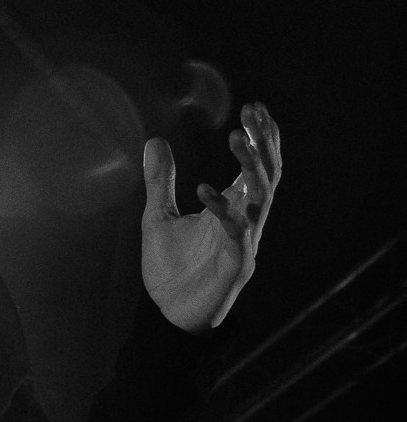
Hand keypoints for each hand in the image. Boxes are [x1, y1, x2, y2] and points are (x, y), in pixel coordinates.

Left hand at [141, 102, 282, 330]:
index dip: (259, 137)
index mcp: (233, 208)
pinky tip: (204, 191)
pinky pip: (237, 233)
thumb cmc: (170, 268)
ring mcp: (244, 243)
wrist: (167, 314)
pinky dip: (223, 210)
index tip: (254, 107)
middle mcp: (246, 221)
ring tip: (237, 138)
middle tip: (252, 114)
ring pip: (261, 198)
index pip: (256, 166)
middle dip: (262, 143)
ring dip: (251, 167)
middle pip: (267, 175)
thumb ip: (160, 181)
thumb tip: (155, 140)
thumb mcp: (157, 216)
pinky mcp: (236, 265)